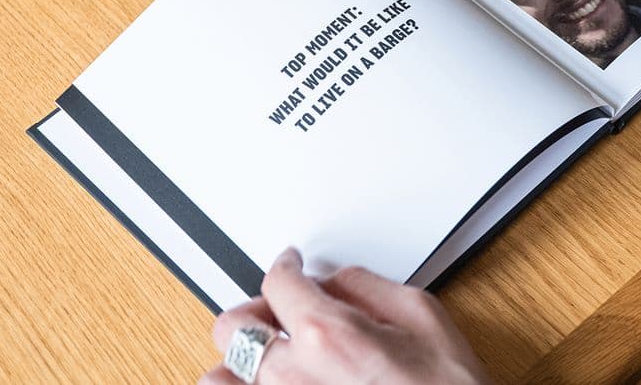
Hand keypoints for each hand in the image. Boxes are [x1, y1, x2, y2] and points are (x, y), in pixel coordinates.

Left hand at [201, 248, 491, 384]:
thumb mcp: (421, 316)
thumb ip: (367, 287)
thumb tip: (335, 282)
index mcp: (327, 335)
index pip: (277, 282)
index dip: (284, 267)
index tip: (289, 267)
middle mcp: (294, 377)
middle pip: (233, 327)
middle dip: (254, 309)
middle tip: (276, 309)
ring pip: (219, 378)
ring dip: (237, 361)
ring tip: (263, 357)